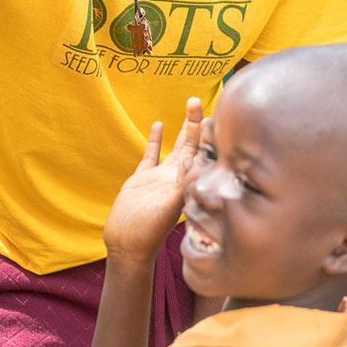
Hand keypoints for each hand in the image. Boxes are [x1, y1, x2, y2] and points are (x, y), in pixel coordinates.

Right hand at [103, 99, 203, 263]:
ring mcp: (160, 177)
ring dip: (184, 127)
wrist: (127, 245)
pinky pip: (151, 154)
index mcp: (187, 184)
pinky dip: (156, 139)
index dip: (211, 137)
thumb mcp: (170, 207)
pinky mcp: (142, 178)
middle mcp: (177, 178)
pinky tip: (159, 123)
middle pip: (193, 146)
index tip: (219, 117)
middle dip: (198, 124)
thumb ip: (182, 186)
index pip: (204, 156)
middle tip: (200, 102)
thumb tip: (194, 163)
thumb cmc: (149, 231)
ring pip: (177, 146)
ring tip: (190, 105)